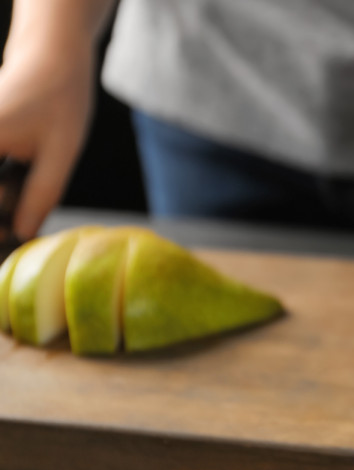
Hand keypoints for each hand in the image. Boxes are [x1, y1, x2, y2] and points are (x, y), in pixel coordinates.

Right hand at [0, 0, 113, 239]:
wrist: (49, 58)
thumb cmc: (59, 100)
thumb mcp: (60, 153)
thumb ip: (40, 196)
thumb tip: (23, 237)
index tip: (12, 241)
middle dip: (2, 211)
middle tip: (18, 230)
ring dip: (5, 200)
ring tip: (22, 206)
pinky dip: (3, 188)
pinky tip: (18, 190)